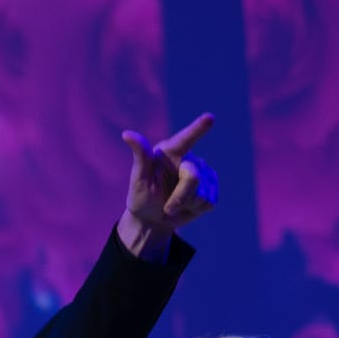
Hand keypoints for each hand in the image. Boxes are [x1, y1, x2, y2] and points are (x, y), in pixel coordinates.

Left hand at [118, 113, 217, 254]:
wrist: (153, 219)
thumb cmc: (142, 197)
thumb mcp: (139, 179)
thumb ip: (141, 156)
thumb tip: (126, 134)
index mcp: (170, 151)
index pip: (185, 139)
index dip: (198, 128)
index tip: (210, 118)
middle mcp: (189, 158)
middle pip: (193, 177)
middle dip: (180, 197)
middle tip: (167, 206)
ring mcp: (204, 173)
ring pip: (202, 194)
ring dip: (186, 205)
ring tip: (174, 204)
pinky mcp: (212, 188)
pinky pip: (209, 202)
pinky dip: (195, 209)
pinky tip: (187, 207)